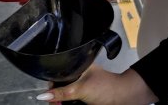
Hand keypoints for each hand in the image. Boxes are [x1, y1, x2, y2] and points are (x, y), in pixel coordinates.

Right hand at [38, 66, 154, 103]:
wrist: (123, 99)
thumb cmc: (108, 88)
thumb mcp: (80, 89)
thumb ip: (62, 93)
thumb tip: (44, 95)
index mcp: (78, 67)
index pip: (58, 76)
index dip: (51, 86)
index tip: (49, 96)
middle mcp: (79, 77)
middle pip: (60, 88)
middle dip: (55, 97)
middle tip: (55, 104)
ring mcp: (82, 88)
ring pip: (65, 96)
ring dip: (60, 102)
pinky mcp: (85, 99)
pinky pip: (71, 102)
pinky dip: (67, 104)